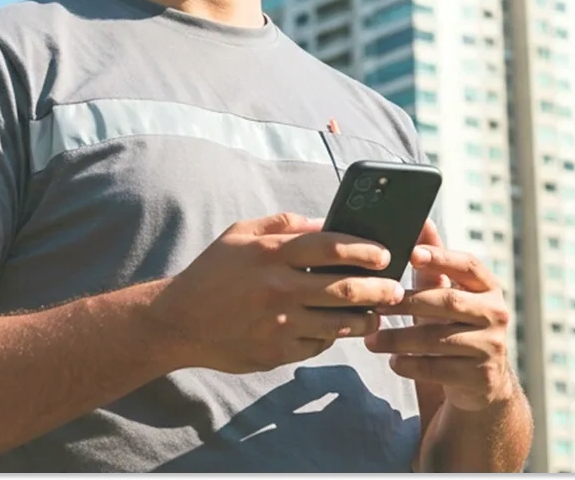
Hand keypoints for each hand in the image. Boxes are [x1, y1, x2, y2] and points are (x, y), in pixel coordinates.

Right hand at [147, 212, 405, 374]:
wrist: (178, 322)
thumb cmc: (213, 272)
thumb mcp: (241, 234)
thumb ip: (284, 224)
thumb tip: (325, 222)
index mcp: (272, 253)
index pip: (331, 247)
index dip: (364, 250)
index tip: (385, 254)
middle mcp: (278, 288)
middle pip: (344, 288)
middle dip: (379, 289)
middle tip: (396, 289)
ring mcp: (278, 323)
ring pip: (338, 323)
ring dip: (365, 319)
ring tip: (377, 314)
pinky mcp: (276, 352)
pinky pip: (318, 344)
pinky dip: (333, 336)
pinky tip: (339, 329)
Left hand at [364, 227, 515, 411]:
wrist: (481, 381)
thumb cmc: (456, 325)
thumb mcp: (447, 292)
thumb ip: (434, 262)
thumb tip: (421, 219)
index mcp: (488, 287)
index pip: (468, 265)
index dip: (441, 257)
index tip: (412, 253)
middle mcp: (496, 313)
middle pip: (448, 302)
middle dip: (409, 301)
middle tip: (376, 302)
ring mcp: (491, 346)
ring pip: (439, 338)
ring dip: (401, 338)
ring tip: (372, 338)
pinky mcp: (481, 377)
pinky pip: (439, 369)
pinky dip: (412, 365)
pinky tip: (393, 362)